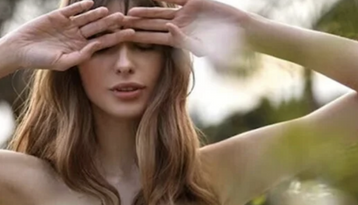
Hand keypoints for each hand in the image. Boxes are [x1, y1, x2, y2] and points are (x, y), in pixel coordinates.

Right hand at [4, 0, 136, 70]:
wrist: (21, 50)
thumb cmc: (41, 61)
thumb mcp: (62, 62)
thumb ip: (80, 56)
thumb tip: (95, 47)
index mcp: (81, 49)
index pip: (103, 42)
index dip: (117, 38)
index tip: (131, 34)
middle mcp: (77, 37)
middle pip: (98, 28)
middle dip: (111, 24)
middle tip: (125, 18)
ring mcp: (69, 26)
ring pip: (87, 18)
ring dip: (98, 14)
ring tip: (109, 11)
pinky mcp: (59, 16)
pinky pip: (73, 9)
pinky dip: (81, 5)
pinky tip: (91, 2)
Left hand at [122, 0, 246, 67]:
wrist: (237, 31)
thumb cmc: (221, 45)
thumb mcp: (201, 46)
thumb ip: (184, 40)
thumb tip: (169, 29)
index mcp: (178, 39)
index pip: (154, 38)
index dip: (140, 37)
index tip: (126, 38)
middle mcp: (178, 25)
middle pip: (153, 25)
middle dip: (137, 25)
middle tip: (120, 25)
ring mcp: (185, 13)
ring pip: (160, 12)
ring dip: (146, 12)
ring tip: (131, 13)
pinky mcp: (194, 1)